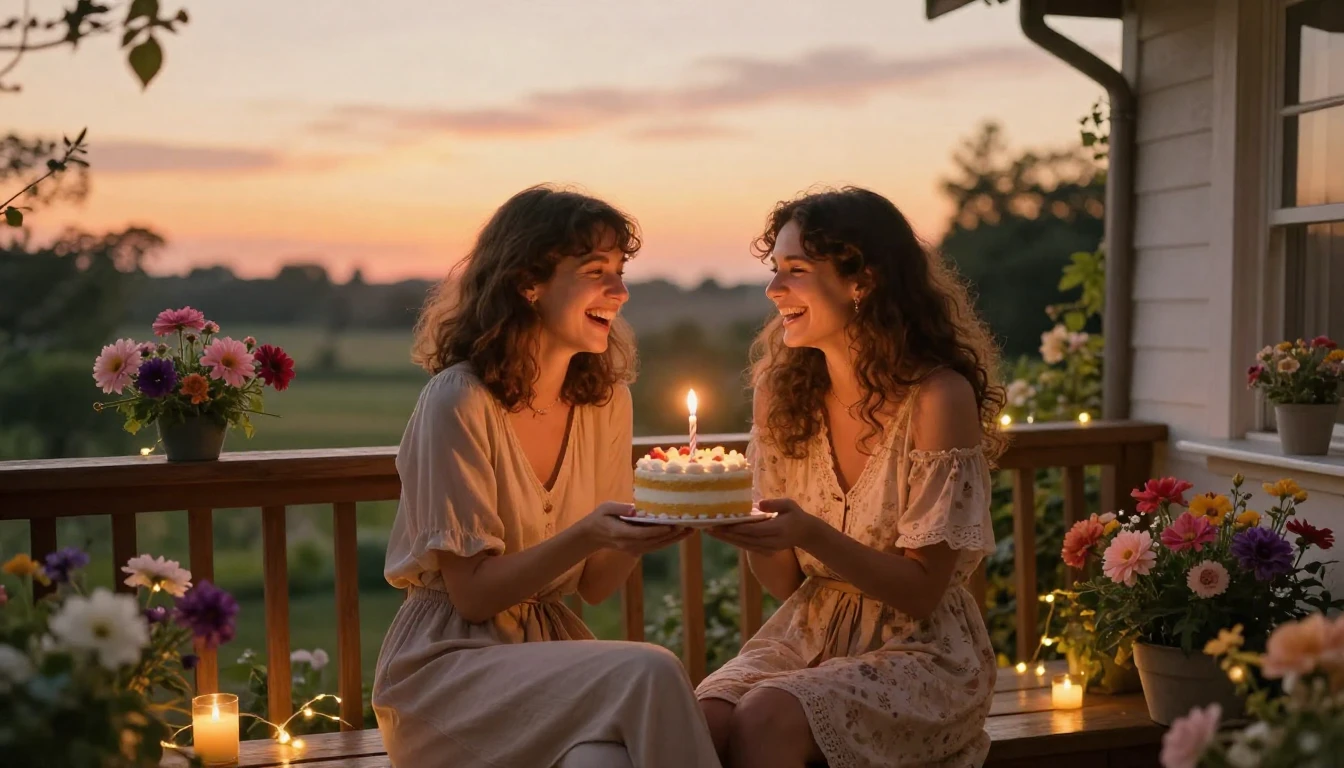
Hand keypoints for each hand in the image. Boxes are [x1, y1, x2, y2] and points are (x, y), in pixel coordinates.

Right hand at [578, 502, 693, 555]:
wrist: (592, 536)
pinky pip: (655, 546)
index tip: (670, 526)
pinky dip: (669, 541)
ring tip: (690, 530)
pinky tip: (680, 535)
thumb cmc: (599, 517)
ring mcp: (633, 549)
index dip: (657, 531)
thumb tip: (636, 509)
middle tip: (688, 525)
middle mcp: (628, 544)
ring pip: (657, 546)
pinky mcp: (637, 550)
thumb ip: (620, 508)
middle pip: (653, 541)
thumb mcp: (606, 508)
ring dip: (675, 539)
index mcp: (620, 533)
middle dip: (672, 534)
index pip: (641, 534)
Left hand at [707, 498, 818, 553]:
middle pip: (744, 539)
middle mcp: (770, 542)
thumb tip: (758, 504)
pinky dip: (733, 541)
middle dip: (725, 534)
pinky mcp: (764, 551)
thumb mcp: (790, 505)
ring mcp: (767, 549)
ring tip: (710, 532)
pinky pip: (745, 546)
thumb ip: (775, 504)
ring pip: (743, 545)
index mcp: (777, 530)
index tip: (722, 524)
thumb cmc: (796, 515)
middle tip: (708, 528)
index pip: (753, 530)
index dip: (737, 528)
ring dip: (726, 539)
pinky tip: (721, 536)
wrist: (806, 534)